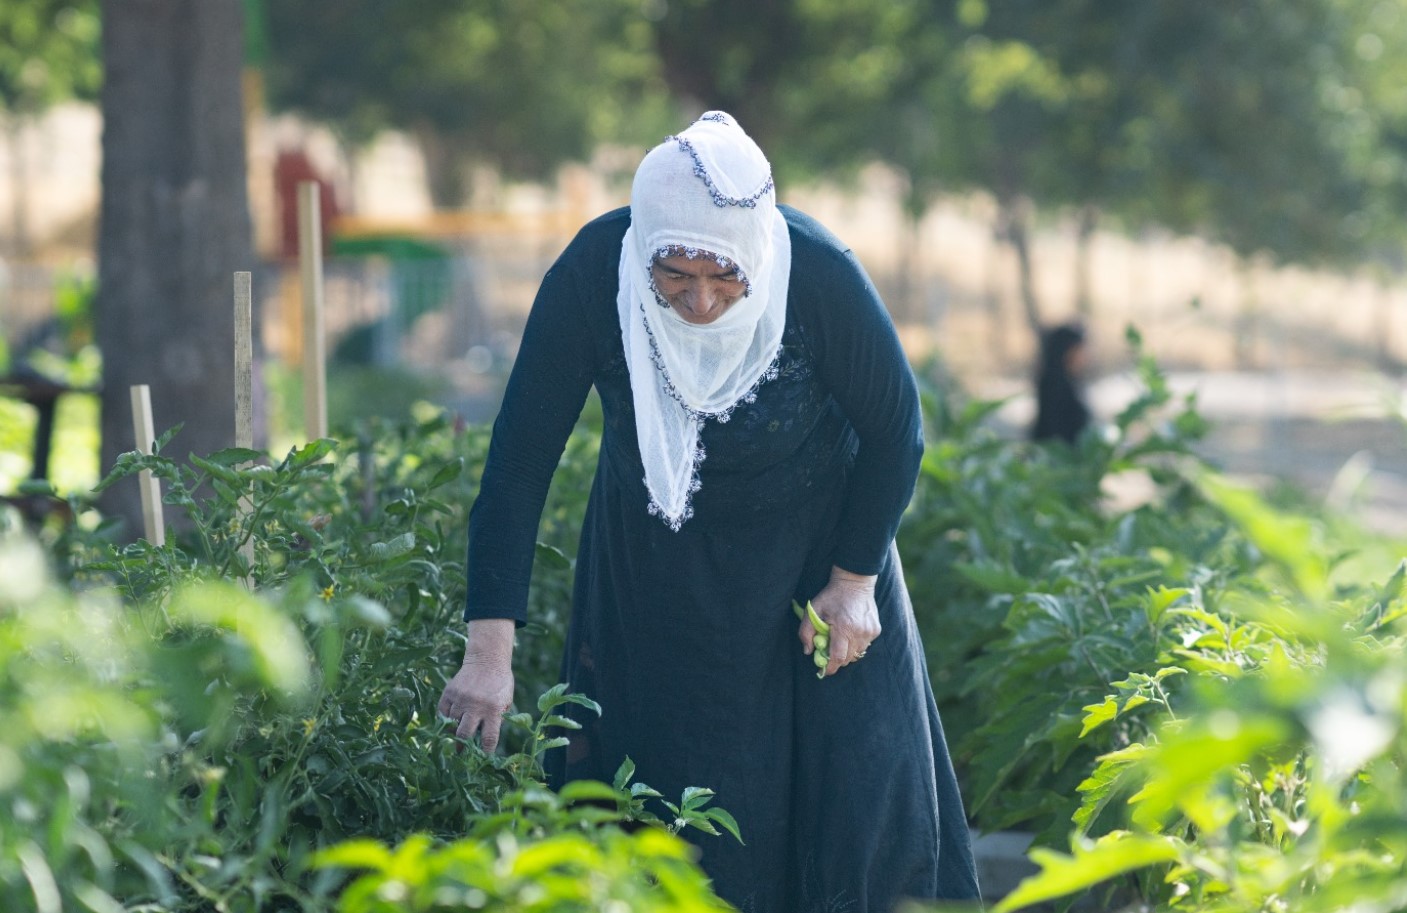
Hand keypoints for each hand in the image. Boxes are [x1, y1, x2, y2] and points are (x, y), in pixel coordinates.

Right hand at [437, 619, 514, 750]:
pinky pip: (443, 712)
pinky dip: (446, 718)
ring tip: (457, 732)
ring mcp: (461, 698)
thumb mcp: (505, 702)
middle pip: (464, 734)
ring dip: (454, 730)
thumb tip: (483, 742)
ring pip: (452, 724)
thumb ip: (497, 720)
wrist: (487, 660)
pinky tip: (452, 718)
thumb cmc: (499, 684)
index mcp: (494, 709)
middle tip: (461, 752)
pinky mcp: (450, 692)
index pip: (488, 738)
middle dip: (462, 746)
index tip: (482, 758)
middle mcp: (476, 705)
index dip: (484, 751)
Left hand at [798, 567, 880, 676]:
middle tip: (828, 653)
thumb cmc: (831, 596)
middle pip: (847, 658)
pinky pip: (864, 645)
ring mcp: (870, 632)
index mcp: (843, 628)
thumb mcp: (813, 610)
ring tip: (840, 640)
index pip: (838, 657)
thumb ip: (806, 632)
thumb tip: (808, 651)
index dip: (830, 667)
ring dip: (847, 652)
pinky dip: (856, 644)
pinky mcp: (876, 630)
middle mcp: (859, 632)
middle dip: (837, 660)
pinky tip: (850, 632)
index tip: (823, 670)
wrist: (854, 582)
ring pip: (857, 653)